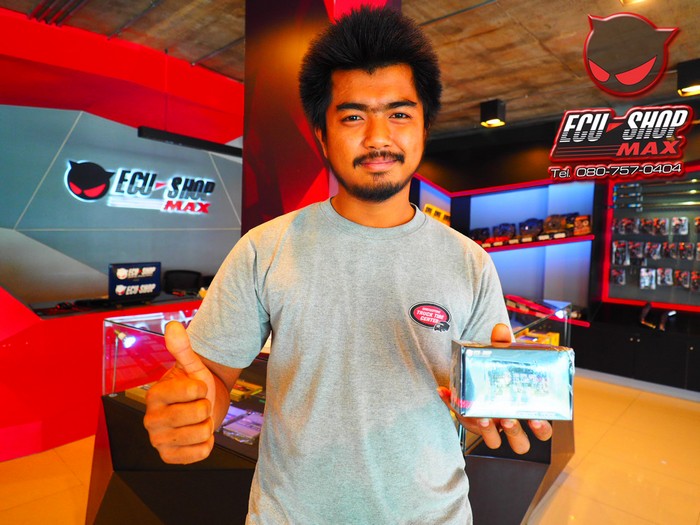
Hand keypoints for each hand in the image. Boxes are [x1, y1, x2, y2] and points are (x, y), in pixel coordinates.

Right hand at [144, 321, 216, 463]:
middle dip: (206, 406)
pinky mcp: (168, 457)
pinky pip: (201, 452)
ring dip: (207, 425)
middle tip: (198, 405)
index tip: (196, 388)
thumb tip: (173, 326)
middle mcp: (151, 420)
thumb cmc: (195, 387)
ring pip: (202, 432)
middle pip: (198, 413)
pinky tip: (197, 435)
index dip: (202, 388)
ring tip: (197, 419)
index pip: (193, 391)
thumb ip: (183, 348)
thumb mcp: (193, 366)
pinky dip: (207, 443)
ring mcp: (158, 441)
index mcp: (154, 395)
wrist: (199, 409)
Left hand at [437, 323, 552, 454]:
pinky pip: (461, 417)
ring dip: (489, 432)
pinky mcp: (471, 421)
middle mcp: (511, 423)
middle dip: (516, 433)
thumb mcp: (502, 356)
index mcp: (526, 410)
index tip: (536, 419)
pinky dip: (453, 404)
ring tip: (484, 416)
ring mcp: (491, 425)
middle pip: (521, 444)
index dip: (542, 429)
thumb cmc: (499, 370)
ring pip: (494, 442)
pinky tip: (447, 391)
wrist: (476, 371)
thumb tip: (500, 329)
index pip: (543, 431)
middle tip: (509, 419)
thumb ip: (502, 343)